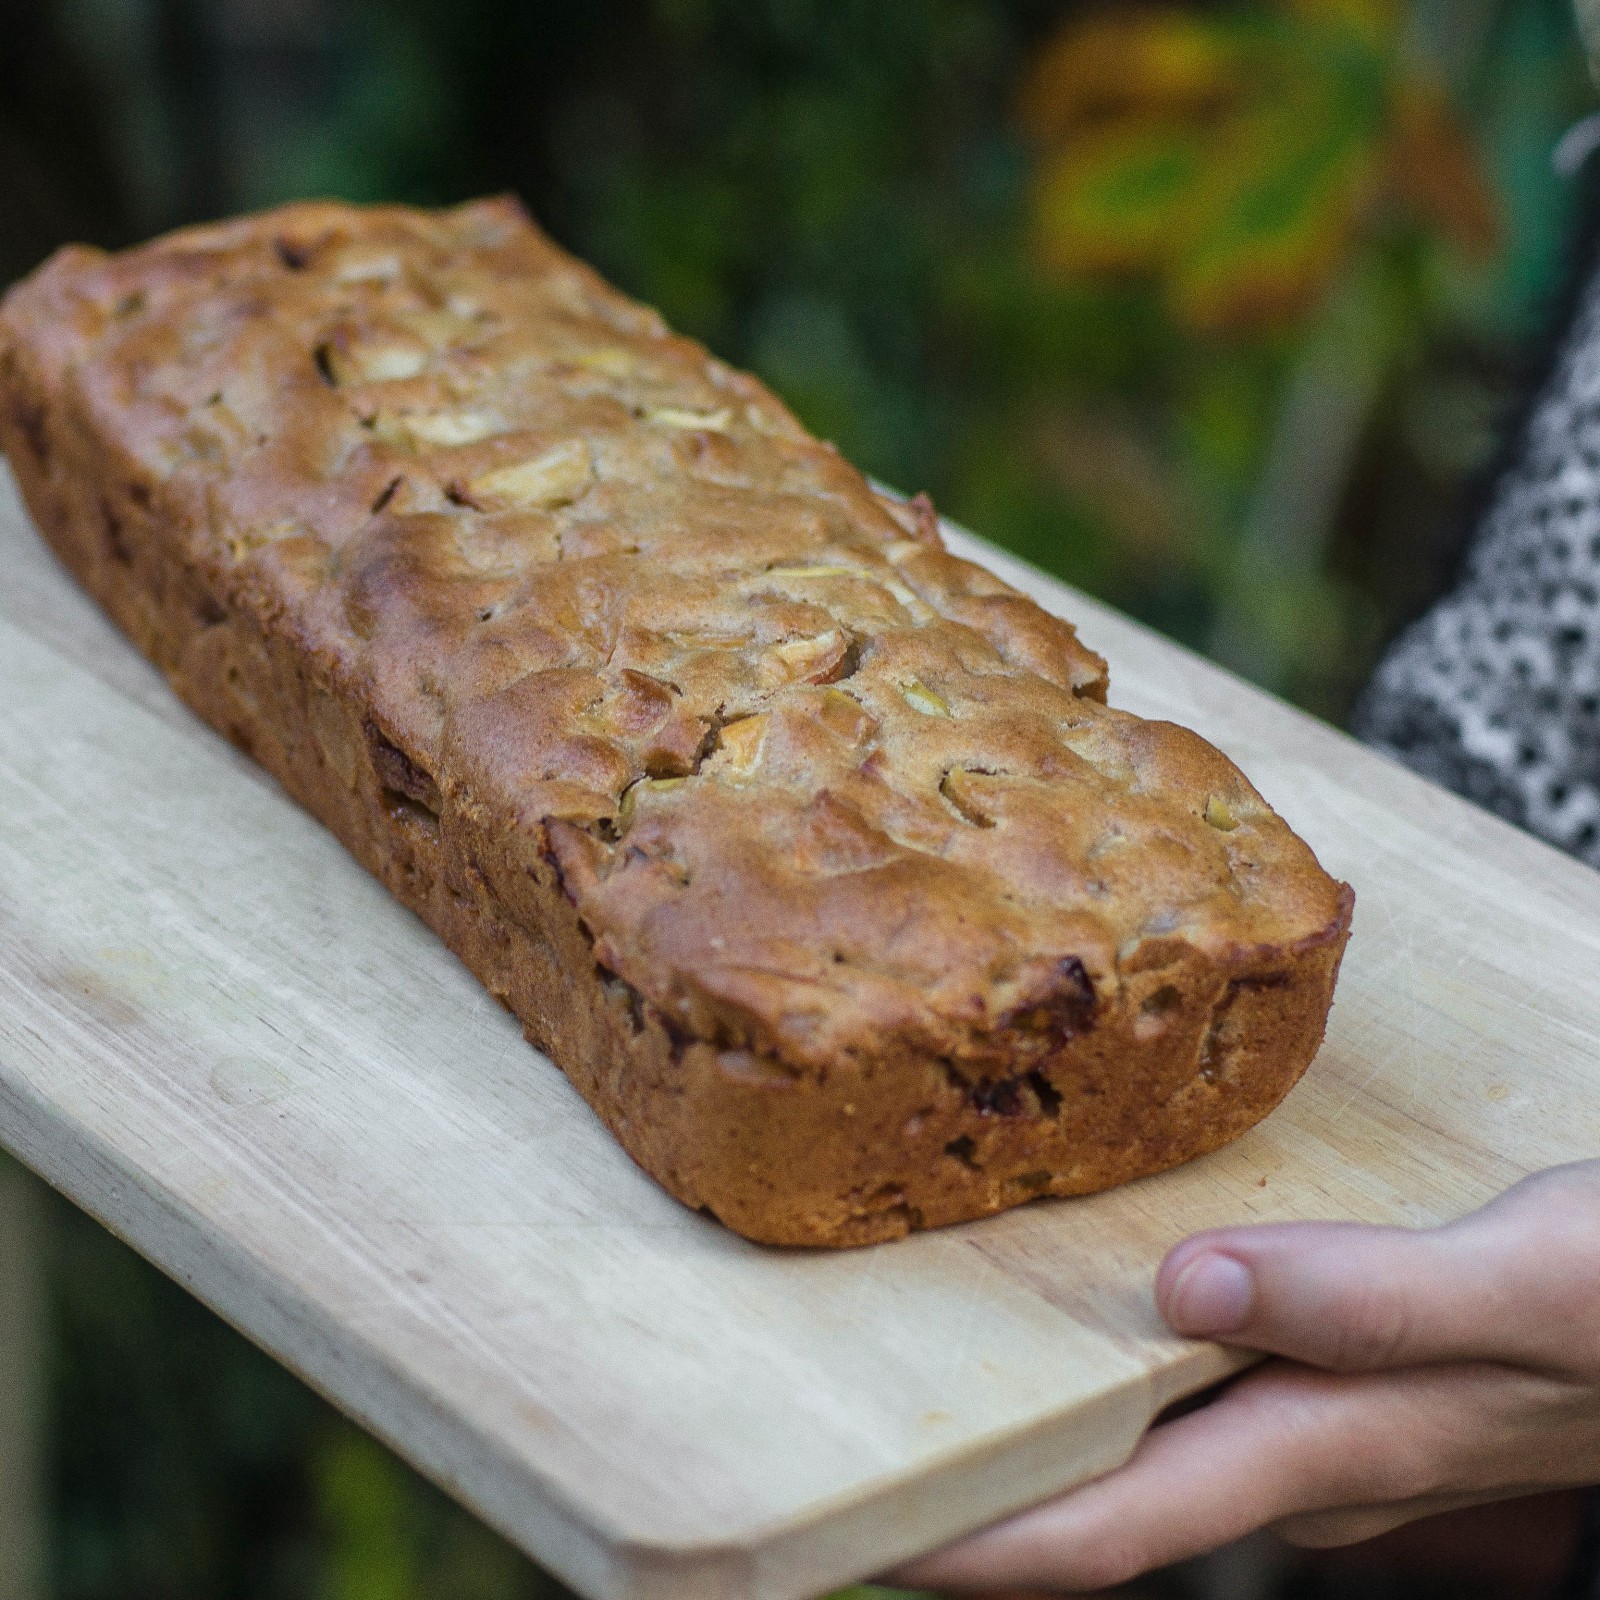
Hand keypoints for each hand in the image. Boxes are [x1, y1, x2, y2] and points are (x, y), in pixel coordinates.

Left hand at [891, 1161, 1599, 1593]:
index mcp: (1321, 1443)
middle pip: (1103, 1500)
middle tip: (838, 1452)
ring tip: (917, 1379)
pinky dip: (1109, 1376)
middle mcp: (1300, 1453)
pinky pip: (1191, 1395)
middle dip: (974, 1499)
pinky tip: (1074, 1318)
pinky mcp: (1338, 1378)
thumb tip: (1181, 1290)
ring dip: (1033, 1436)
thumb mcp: (1511, 1284)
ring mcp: (1319, 1425)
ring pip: (1143, 1449)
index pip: (1111, 1528)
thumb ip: (1359, 1298)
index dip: (975, 1544)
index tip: (847, 1530)